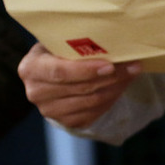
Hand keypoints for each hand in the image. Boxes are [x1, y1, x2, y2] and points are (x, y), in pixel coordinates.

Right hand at [17, 42, 142, 128]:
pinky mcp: (66, 122)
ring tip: (132, 74)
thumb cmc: (57, 52)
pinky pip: (94, 113)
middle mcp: (36, 92)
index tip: (110, 65)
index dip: (87, 70)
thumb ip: (76, 44)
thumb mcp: (58, 42)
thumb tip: (113, 42)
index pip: (60, 72)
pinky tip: (121, 87)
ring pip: (91, 102)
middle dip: (111, 77)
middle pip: (81, 88)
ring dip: (116, 88)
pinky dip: (111, 99)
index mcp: (30, 68)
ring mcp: (50, 111)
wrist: (50, 74)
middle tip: (134, 66)